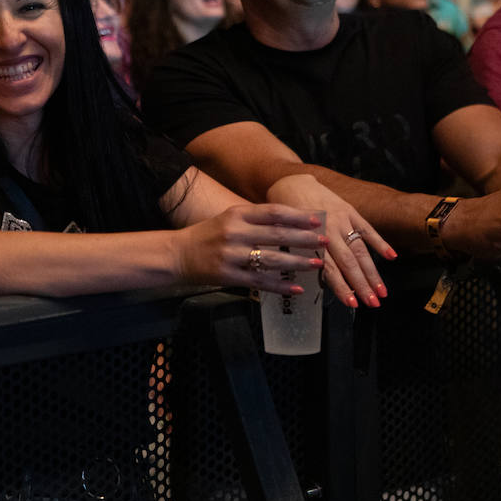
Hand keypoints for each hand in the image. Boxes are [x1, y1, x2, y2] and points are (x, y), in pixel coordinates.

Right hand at [175, 203, 327, 295]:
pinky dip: (280, 285)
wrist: (177, 255)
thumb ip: (254, 219)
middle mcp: (234, 233)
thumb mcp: (228, 219)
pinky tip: (296, 288)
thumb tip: (290, 222)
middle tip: (323, 241)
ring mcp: (231, 255)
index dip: (297, 216)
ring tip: (317, 264)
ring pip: (271, 259)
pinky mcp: (229, 276)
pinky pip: (260, 282)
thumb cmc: (207, 236)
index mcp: (235, 214)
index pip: (272, 212)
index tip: (316, 219)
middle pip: (276, 234)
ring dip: (297, 262)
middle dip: (304, 238)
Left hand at [266, 173, 392, 307]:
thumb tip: (314, 283)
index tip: (352, 303)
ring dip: (372, 272)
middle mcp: (329, 230)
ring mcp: (342, 220)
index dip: (342, 287)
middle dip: (363, 285)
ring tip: (382, 292)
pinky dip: (380, 242)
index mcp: (311, 240)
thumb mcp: (287, 237)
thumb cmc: (285, 215)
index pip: (330, 269)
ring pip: (360, 249)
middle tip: (373, 304)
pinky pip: (367, 228)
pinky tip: (392, 257)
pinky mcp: (350, 210)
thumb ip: (301, 256)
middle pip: (349, 262)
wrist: (290, 182)